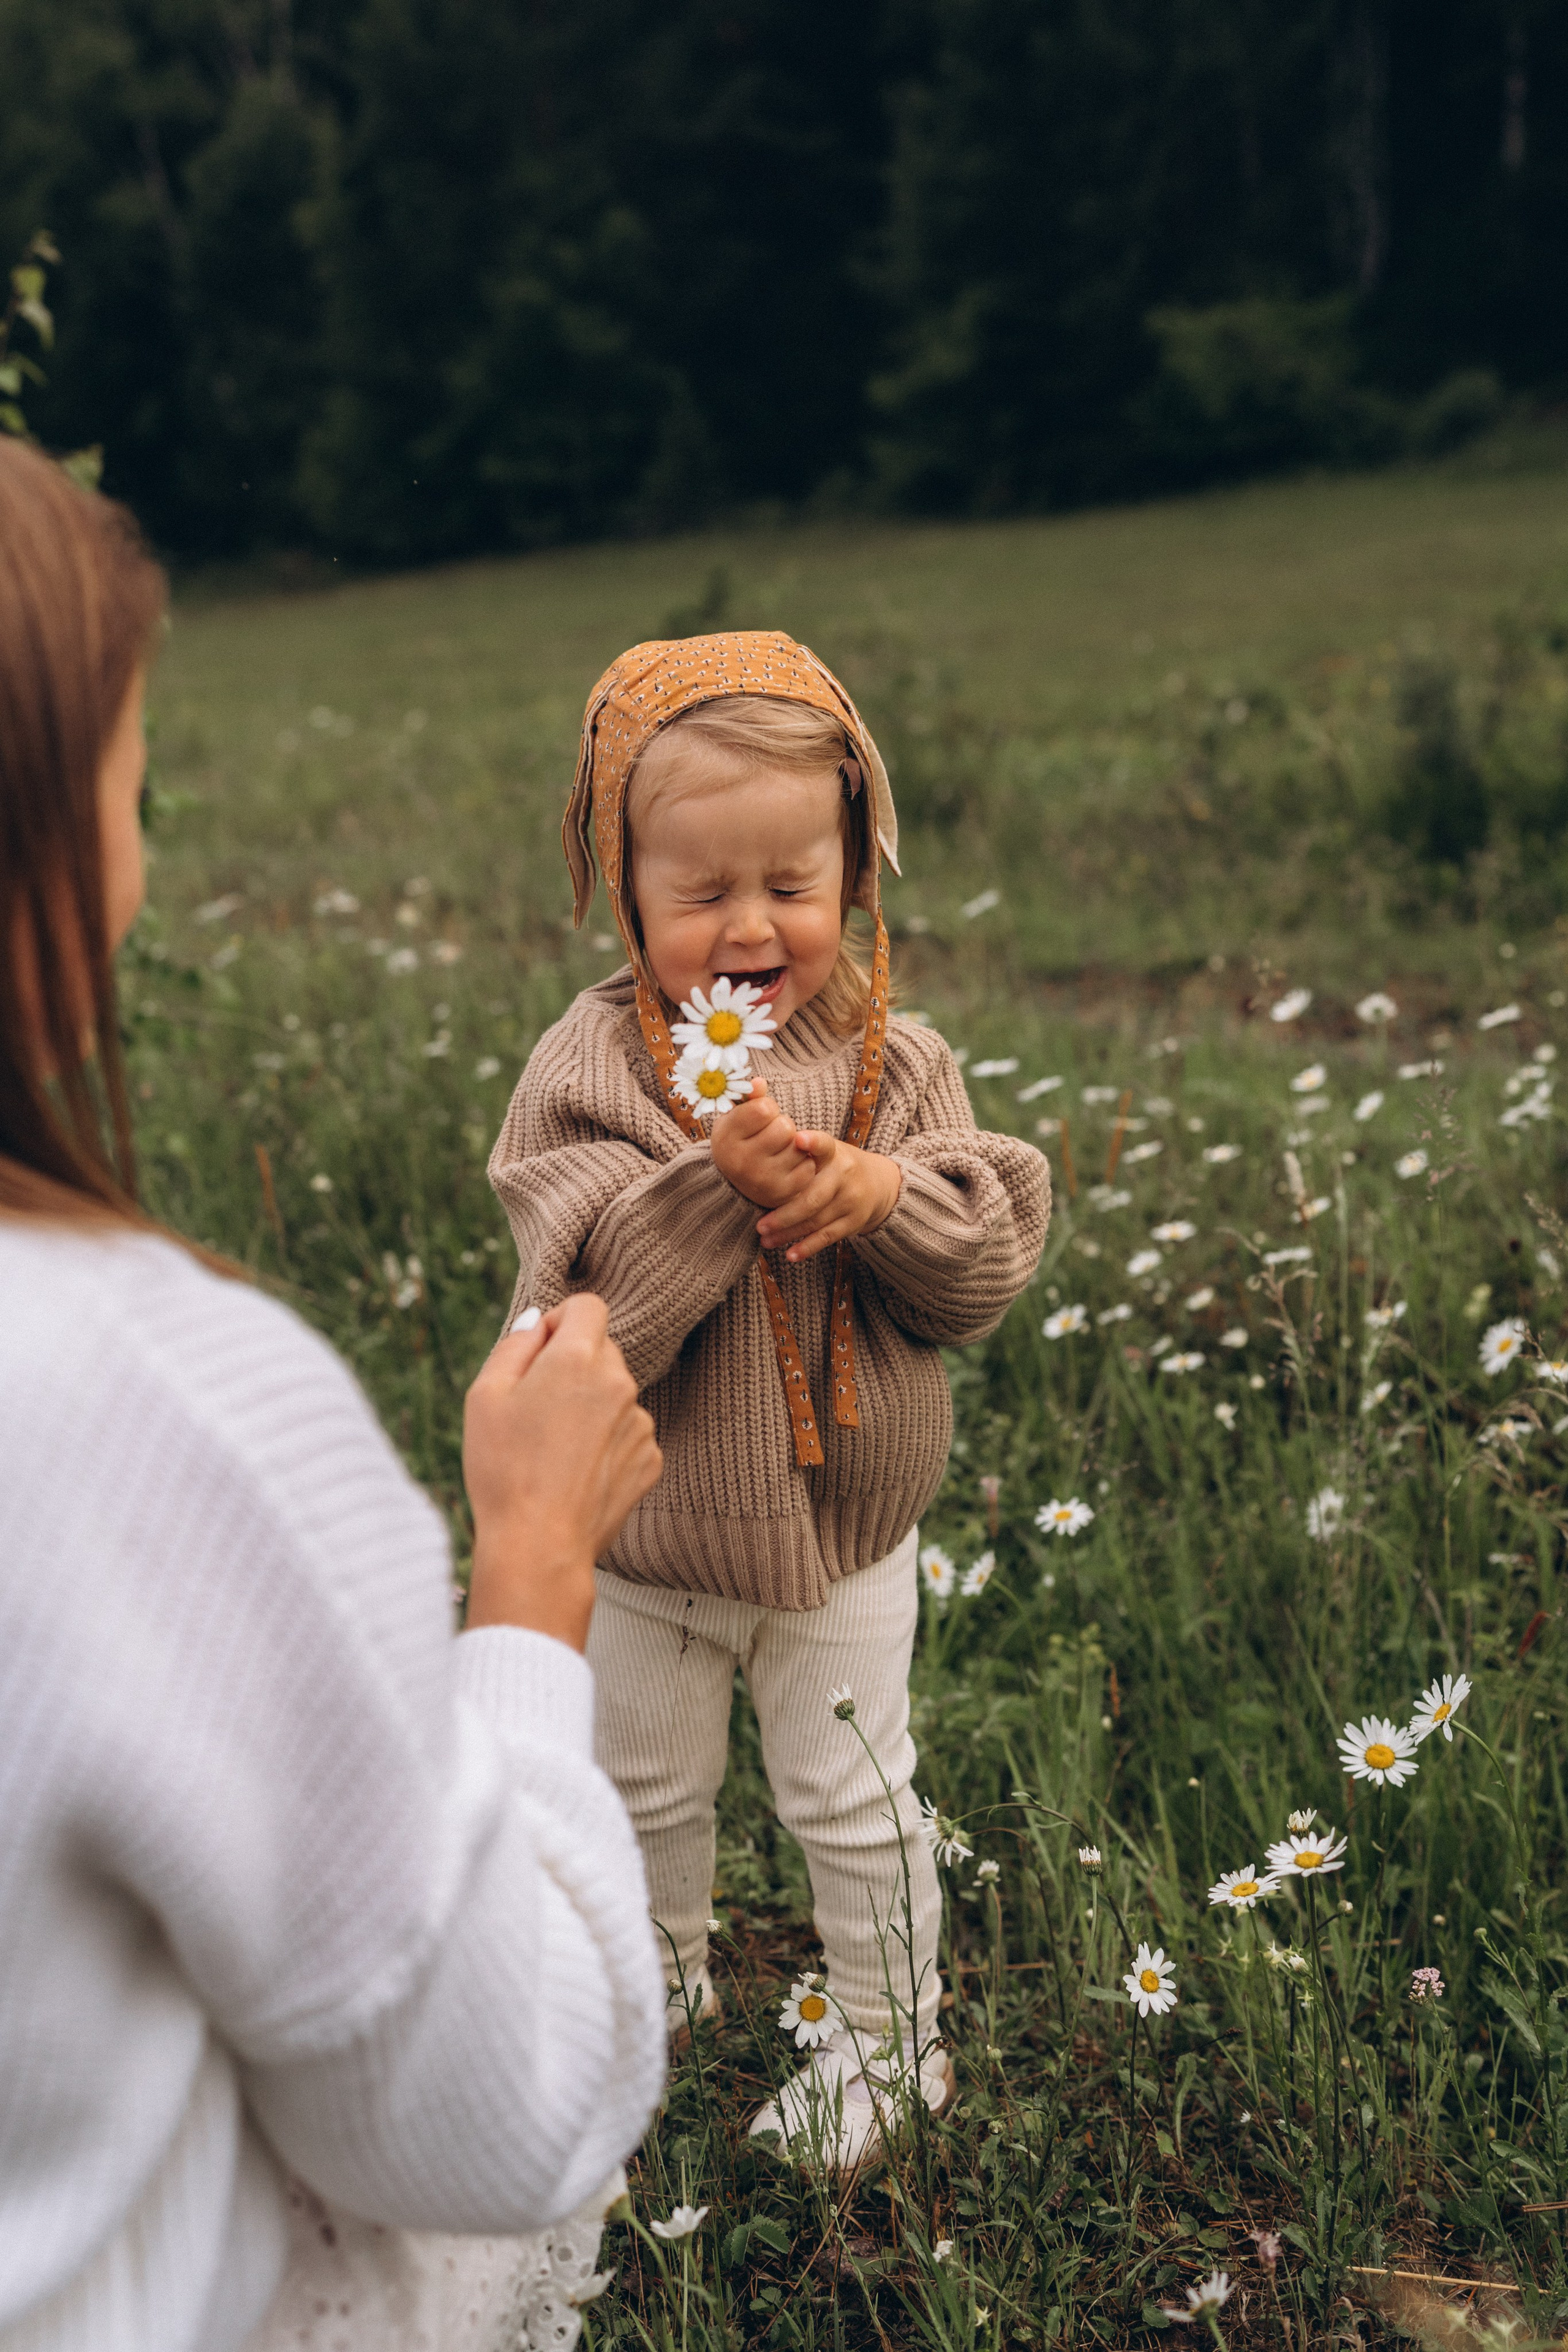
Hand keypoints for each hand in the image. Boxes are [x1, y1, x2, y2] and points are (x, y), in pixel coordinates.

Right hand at [463, 1295, 661, 1649]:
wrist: (538, 1546)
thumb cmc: (503, 1469)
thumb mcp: (485, 1396)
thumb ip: (514, 1345)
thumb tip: (537, 1322)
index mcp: (579, 1359)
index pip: (588, 1306)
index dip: (560, 1321)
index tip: (540, 1352)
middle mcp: (621, 1383)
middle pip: (602, 1350)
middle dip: (572, 1366)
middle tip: (536, 1409)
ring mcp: (641, 1423)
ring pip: (615, 1395)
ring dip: (590, 1407)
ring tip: (553, 1451)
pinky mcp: (650, 1460)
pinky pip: (628, 1433)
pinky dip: (606, 1444)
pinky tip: (575, 1474)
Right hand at [708, 1078, 816, 1209]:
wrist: (737, 1184)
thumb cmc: (740, 1140)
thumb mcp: (736, 1117)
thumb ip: (749, 1098)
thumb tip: (759, 1082)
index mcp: (726, 1138)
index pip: (764, 1108)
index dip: (768, 1107)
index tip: (761, 1116)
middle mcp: (741, 1162)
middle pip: (785, 1127)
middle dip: (783, 1125)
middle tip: (773, 1134)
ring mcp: (762, 1181)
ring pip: (799, 1146)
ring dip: (795, 1144)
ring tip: (779, 1149)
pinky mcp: (782, 1194)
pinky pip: (808, 1166)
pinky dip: (803, 1163)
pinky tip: (787, 1165)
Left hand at [754, 1132, 901, 1262]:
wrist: (878, 1183)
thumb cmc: (835, 1166)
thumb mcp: (826, 1152)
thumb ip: (799, 1155)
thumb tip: (756, 1156)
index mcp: (833, 1152)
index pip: (824, 1144)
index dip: (813, 1143)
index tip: (799, 1139)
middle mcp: (844, 1174)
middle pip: (812, 1197)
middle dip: (784, 1214)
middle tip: (759, 1225)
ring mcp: (851, 1199)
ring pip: (816, 1220)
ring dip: (788, 1233)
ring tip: (766, 1240)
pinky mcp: (854, 1221)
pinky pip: (827, 1236)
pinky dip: (808, 1247)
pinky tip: (790, 1255)